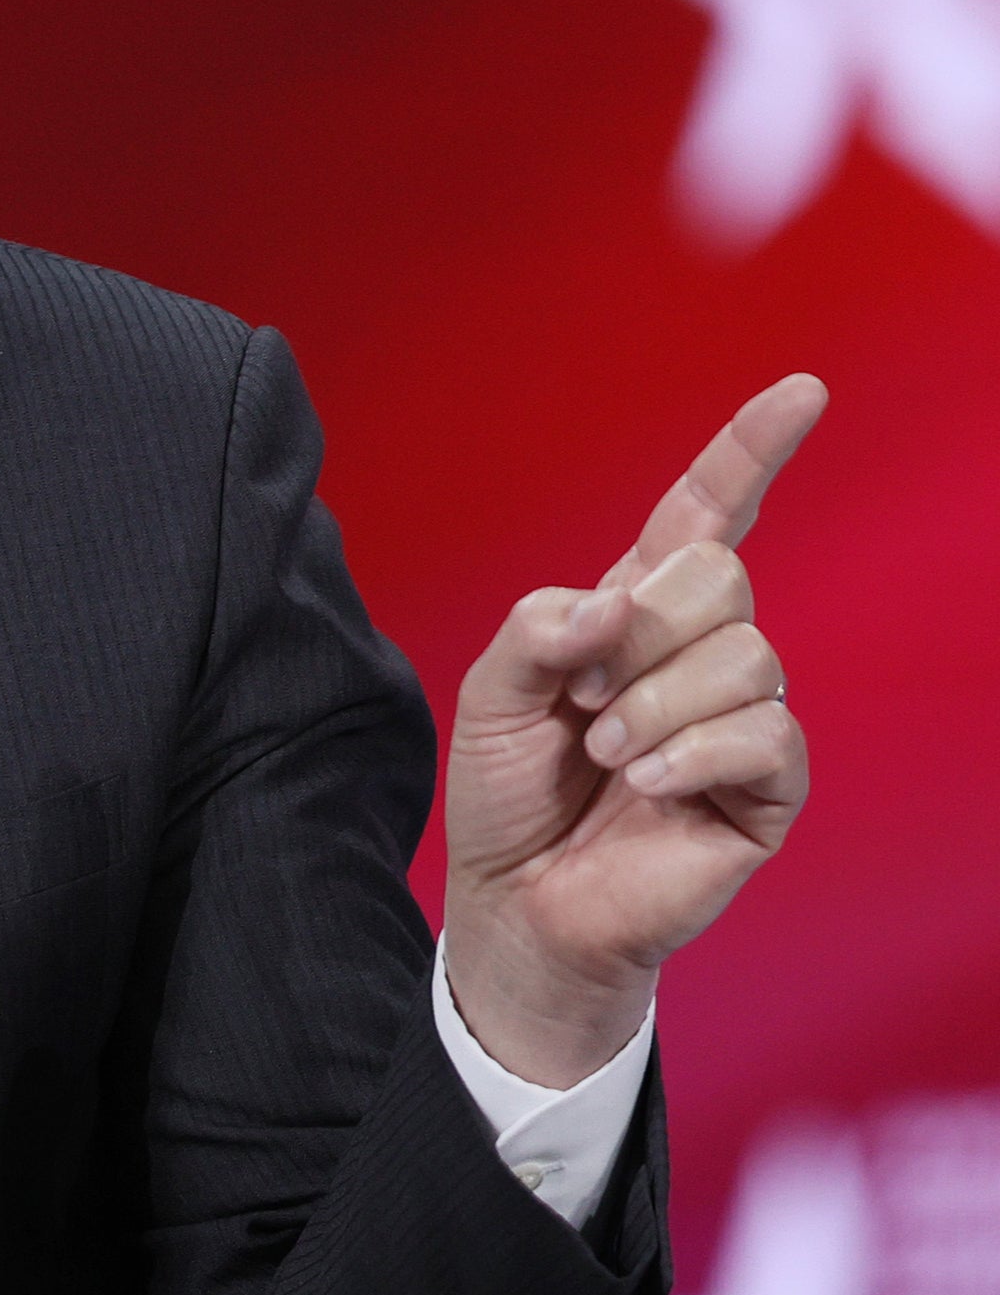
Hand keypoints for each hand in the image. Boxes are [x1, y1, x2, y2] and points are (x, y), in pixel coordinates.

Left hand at [442, 374, 828, 1086]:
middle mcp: (701, 652)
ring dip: (655, 704)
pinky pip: (767, 730)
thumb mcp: (491, 693)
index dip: (750, 451)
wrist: (522, 902)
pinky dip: (694, 750)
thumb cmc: (511, 794)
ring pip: (744, 653)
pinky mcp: (767, 786)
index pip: (706, 513)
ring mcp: (741, 717)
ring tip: (608, 753)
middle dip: (641, 630)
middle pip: (718, 574)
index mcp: (636, 611)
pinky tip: (649, 783)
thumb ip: (538, 628)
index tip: (802, 392)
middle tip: (586, 698)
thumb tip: (612, 605)